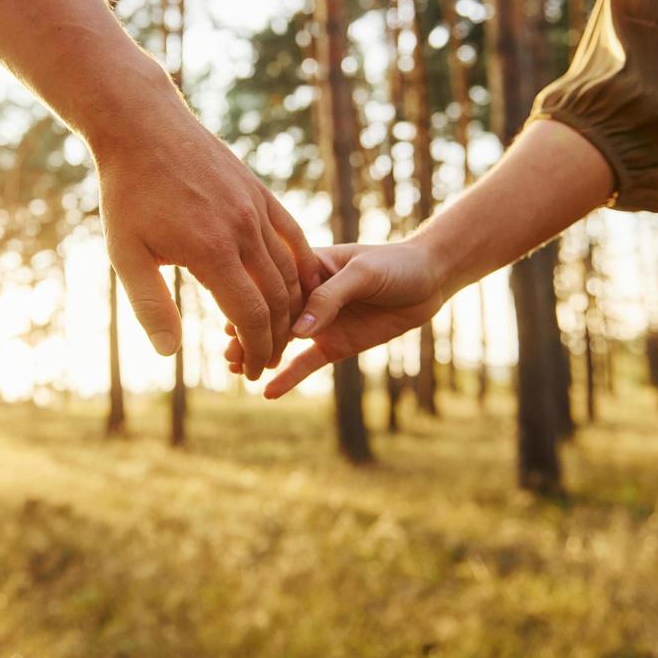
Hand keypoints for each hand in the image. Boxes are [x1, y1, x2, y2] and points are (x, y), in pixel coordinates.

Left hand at [94, 101, 316, 379]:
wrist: (142, 127)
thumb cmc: (127, 193)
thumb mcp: (125, 255)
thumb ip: (151, 305)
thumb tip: (169, 353)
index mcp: (211, 251)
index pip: (250, 315)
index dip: (257, 348)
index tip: (254, 369)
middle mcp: (243, 230)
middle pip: (277, 298)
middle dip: (276, 337)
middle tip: (266, 360)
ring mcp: (256, 208)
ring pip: (290, 269)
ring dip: (290, 307)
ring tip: (278, 331)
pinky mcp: (260, 191)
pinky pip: (292, 235)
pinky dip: (301, 266)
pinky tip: (299, 286)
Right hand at [226, 237, 447, 397]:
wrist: (429, 281)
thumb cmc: (395, 265)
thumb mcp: (363, 274)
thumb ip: (330, 298)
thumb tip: (298, 330)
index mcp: (306, 267)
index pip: (273, 286)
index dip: (253, 303)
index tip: (231, 318)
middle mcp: (306, 296)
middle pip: (270, 317)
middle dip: (248, 333)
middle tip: (229, 353)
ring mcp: (318, 323)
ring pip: (281, 341)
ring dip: (259, 354)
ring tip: (236, 370)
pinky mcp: (333, 345)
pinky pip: (306, 364)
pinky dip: (288, 377)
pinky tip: (267, 392)